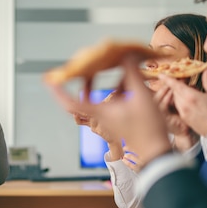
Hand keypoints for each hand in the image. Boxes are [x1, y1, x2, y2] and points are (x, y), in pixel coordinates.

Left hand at [48, 57, 171, 167]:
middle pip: (83, 99)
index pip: (71, 102)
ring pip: (97, 100)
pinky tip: (127, 85)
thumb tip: (125, 56)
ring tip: (111, 73)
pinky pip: (109, 104)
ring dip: (104, 87)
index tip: (49, 80)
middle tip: (84, 69)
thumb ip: (131, 74)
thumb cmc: (148, 127)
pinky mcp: (117, 121)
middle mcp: (100, 117)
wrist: (156, 151)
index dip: (58, 91)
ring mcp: (108, 120)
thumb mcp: (141, 96)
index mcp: (100, 112)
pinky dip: (115, 93)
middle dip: (84, 82)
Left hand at [159, 69, 206, 136]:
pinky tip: (190, 99)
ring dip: (178, 93)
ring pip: (175, 99)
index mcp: (191, 97)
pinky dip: (180, 100)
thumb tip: (206, 70)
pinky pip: (178, 106)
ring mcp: (183, 112)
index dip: (167, 79)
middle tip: (184, 80)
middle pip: (174, 91)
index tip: (161, 74)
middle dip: (176, 85)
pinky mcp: (184, 118)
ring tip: (190, 90)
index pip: (175, 85)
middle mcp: (184, 104)